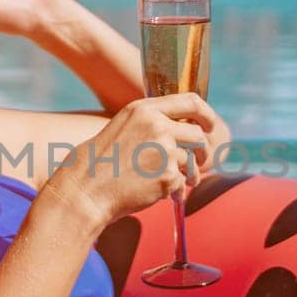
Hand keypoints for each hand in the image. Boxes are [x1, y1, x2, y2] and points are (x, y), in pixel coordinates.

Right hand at [42, 93, 219, 230]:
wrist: (85, 190)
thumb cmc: (99, 163)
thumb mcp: (123, 128)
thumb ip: (151, 124)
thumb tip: (183, 131)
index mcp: (144, 110)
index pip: (191, 101)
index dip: (207, 114)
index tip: (211, 126)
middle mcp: (157, 125)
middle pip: (197, 135)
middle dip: (199, 153)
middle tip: (193, 165)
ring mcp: (164, 150)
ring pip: (192, 162)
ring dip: (189, 175)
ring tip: (173, 183)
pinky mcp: (167, 176)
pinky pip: (183, 184)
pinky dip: (175, 192)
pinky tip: (159, 195)